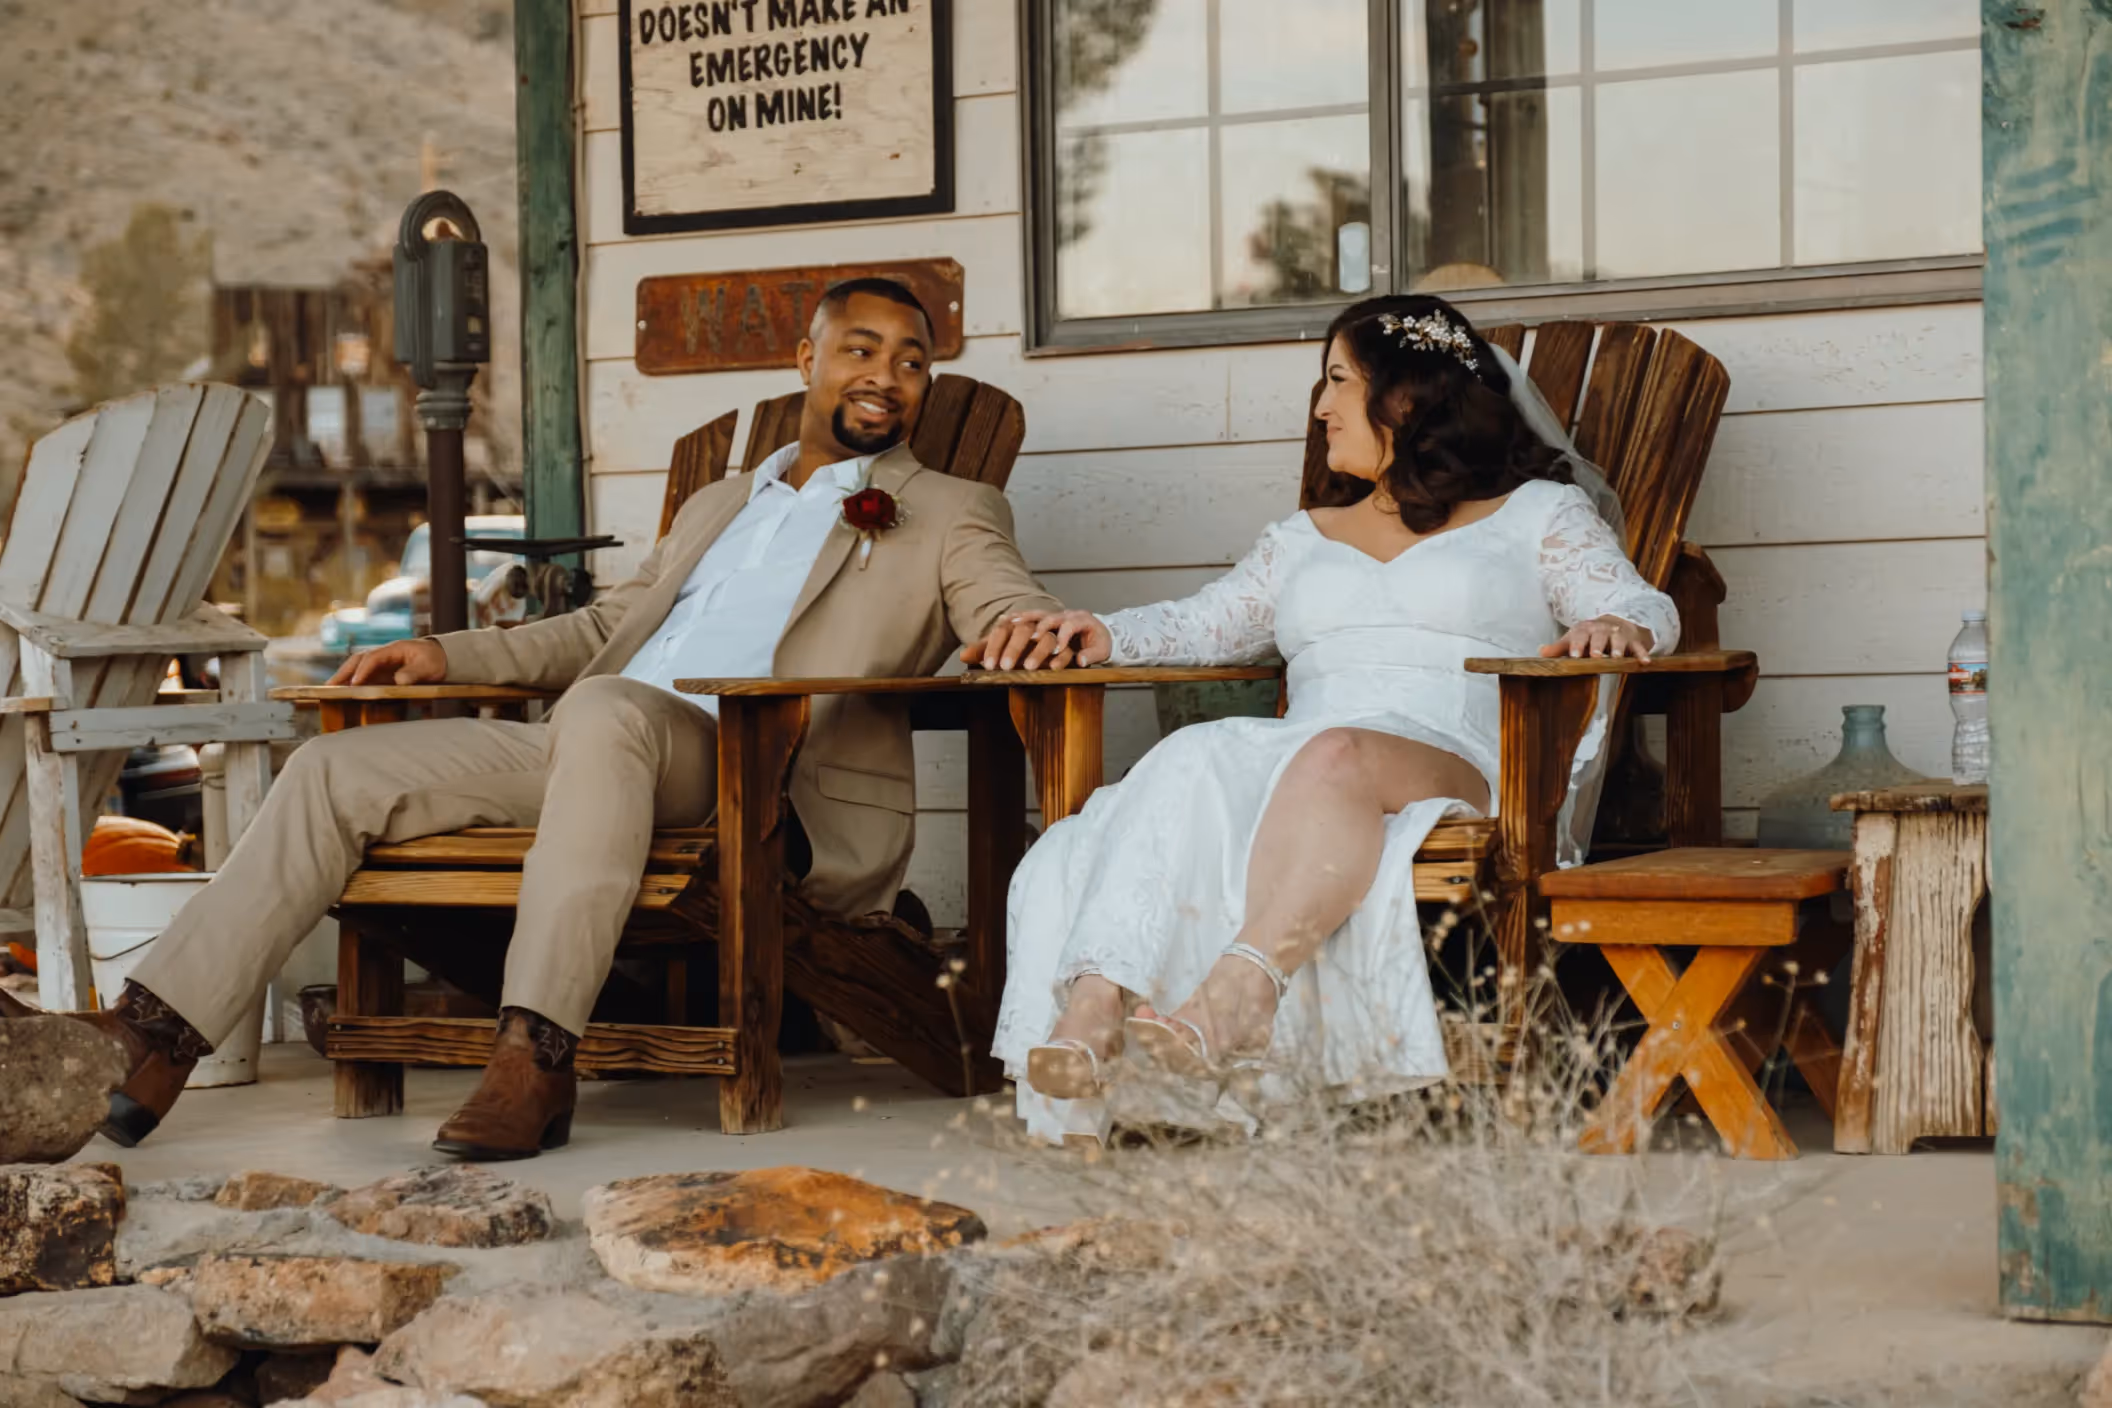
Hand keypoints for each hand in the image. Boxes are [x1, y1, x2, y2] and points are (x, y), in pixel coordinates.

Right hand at [328, 638, 449, 685]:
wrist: (441, 657)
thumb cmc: (434, 660)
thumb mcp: (429, 666)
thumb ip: (414, 673)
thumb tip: (399, 680)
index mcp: (394, 649)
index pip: (373, 658)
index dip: (363, 670)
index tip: (355, 683)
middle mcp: (383, 654)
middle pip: (358, 660)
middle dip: (343, 673)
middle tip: (329, 687)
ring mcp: (381, 663)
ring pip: (357, 668)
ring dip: (343, 678)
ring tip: (329, 691)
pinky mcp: (381, 673)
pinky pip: (363, 677)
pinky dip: (351, 683)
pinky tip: (344, 693)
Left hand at [960, 609, 1112, 671]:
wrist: (1088, 629)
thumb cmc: (1048, 639)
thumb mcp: (1020, 645)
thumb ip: (994, 648)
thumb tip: (963, 656)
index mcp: (1028, 620)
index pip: (1007, 629)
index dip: (996, 646)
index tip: (988, 665)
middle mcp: (1045, 617)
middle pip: (1027, 630)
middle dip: (1016, 649)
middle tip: (1006, 667)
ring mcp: (1066, 620)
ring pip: (1051, 634)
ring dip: (1040, 650)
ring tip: (1032, 666)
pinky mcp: (1086, 627)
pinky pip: (1075, 642)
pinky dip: (1068, 655)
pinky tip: (1059, 666)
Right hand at [1017, 609, 1112, 670]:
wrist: (1100, 632)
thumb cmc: (1100, 642)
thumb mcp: (1101, 650)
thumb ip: (1091, 655)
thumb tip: (1080, 661)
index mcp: (1082, 619)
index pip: (1071, 625)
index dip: (1063, 637)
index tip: (1056, 649)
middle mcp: (1068, 614)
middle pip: (1053, 616)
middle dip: (1042, 627)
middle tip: (1032, 638)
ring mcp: (1056, 614)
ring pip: (1039, 613)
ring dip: (1025, 619)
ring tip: (1011, 623)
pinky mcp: (1047, 618)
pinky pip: (1031, 616)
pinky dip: (1019, 618)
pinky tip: (1005, 620)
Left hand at [1540, 615, 1653, 662]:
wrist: (1614, 624)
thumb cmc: (1589, 636)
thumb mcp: (1573, 639)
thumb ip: (1558, 648)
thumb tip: (1540, 652)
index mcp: (1585, 629)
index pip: (1579, 635)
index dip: (1576, 645)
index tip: (1574, 655)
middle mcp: (1602, 629)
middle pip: (1599, 636)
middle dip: (1596, 645)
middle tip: (1594, 655)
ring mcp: (1619, 634)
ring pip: (1618, 640)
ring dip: (1618, 648)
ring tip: (1616, 657)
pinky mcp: (1633, 641)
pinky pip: (1638, 647)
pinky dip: (1642, 653)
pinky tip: (1645, 662)